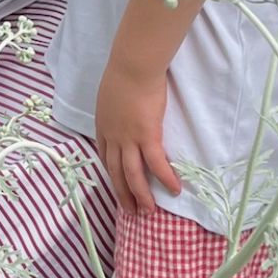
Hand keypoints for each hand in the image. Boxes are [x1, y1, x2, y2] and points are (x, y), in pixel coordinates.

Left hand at [95, 59, 180, 212]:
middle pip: (116, 172)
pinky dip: (165, 179)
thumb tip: (123, 109)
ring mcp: (129, 139)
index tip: (117, 184)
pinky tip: (174, 190)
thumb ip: (115, 107)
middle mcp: (113, 137)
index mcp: (103, 126)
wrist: (133, 66)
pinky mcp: (147, 136)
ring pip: (133, 175)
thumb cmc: (124, 72)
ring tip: (148, 211)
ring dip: (140, 195)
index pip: (105, 157)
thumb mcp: (110, 93)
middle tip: (130, 211)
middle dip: (122, 193)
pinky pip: (156, 164)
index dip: (112, 173)